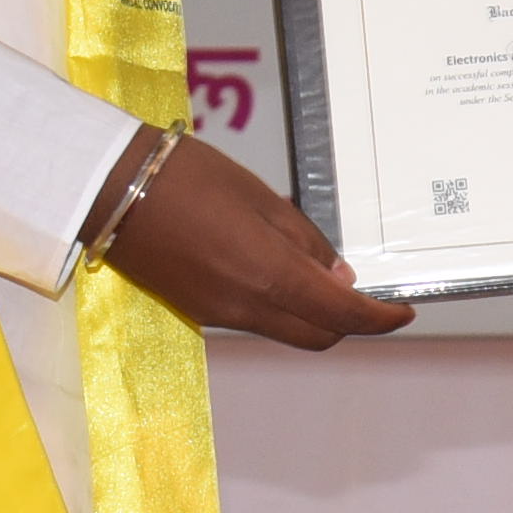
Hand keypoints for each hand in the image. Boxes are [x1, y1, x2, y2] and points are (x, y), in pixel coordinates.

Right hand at [91, 125, 411, 348]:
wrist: (110, 189)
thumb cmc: (187, 177)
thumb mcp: (260, 198)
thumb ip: (304, 242)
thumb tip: (338, 278)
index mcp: (269, 275)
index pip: (343, 315)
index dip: (381, 319)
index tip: (403, 311)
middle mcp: (247, 307)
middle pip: (318, 335)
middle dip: (351, 322)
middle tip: (367, 294)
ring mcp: (220, 314)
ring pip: (287, 330)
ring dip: (314, 314)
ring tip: (322, 277)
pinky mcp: (199, 311)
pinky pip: (255, 320)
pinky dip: (280, 308)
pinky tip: (277, 274)